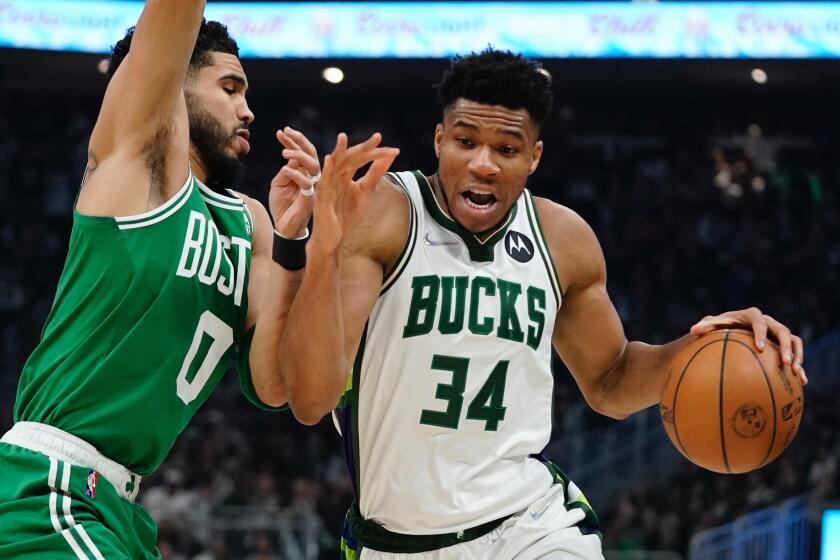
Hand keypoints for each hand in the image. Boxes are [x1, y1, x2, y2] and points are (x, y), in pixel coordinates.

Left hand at [269, 127, 319, 237]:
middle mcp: (312, 177)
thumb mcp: (280, 183)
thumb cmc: (282, 205)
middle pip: (312, 153)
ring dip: (299, 155)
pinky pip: (306, 183)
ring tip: (284, 152)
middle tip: (286, 131)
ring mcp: (313, 187)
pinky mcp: (310, 198)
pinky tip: (284, 168)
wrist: (283, 227)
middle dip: (299, 140)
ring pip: (313, 165)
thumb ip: (286, 170)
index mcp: (304, 172)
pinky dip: (295, 173)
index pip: (303, 152)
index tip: (280, 131)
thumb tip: (291, 157)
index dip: (292, 140)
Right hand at [310, 132, 398, 253]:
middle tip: (378, 138)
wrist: (333, 237)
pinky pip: (323, 183)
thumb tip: (388, 157)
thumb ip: (375, 174)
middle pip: (350, 158)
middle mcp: (336, 176)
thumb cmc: (346, 214)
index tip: (395, 150)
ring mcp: (328, 186)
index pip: (362, 158)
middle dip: (364, 148)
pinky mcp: (322, 198)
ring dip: (338, 152)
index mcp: (346, 173)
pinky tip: (329, 160)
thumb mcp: (365, 191)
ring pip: (334, 166)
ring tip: (342, 137)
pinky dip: (326, 171)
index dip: (377, 153)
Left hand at [690, 308, 806, 384]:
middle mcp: (769, 322)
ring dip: (796, 355)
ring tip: (794, 372)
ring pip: (794, 341)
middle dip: (785, 347)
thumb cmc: (719, 328)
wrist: (731, 330)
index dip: (761, 333)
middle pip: (783, 331)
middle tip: (783, 362)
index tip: (760, 348)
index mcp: (752, 316)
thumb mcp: (711, 326)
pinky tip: (801, 382)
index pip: (759, 321)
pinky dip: (799, 366)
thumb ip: (705, 327)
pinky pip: (796, 353)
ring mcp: (778, 333)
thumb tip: (692, 330)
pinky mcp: (783, 344)